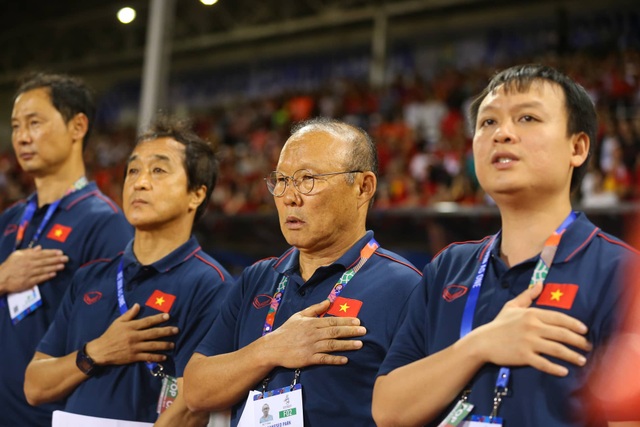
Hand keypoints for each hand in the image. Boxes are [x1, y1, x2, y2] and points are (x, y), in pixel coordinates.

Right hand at [0, 246, 67, 293]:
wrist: (0, 278)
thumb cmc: (9, 266)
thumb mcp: (17, 255)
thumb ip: (29, 251)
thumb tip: (40, 248)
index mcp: (26, 257)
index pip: (41, 254)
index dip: (52, 253)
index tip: (60, 252)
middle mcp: (29, 264)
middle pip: (45, 261)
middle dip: (56, 259)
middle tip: (66, 258)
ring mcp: (29, 273)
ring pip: (44, 269)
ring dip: (54, 267)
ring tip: (63, 265)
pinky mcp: (28, 282)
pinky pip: (39, 278)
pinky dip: (47, 276)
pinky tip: (54, 274)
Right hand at [86, 303, 177, 365]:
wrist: (101, 351)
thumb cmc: (110, 335)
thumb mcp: (118, 322)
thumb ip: (129, 314)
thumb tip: (138, 305)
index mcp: (131, 327)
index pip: (147, 321)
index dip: (158, 318)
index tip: (168, 316)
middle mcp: (134, 336)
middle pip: (153, 333)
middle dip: (166, 331)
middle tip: (176, 330)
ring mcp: (135, 347)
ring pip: (152, 346)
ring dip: (164, 345)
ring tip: (173, 345)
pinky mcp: (134, 357)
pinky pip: (147, 357)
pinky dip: (156, 357)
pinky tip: (164, 357)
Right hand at [263, 299, 366, 367]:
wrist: (273, 347)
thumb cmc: (287, 331)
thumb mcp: (299, 316)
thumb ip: (315, 309)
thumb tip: (328, 301)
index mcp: (311, 323)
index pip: (332, 321)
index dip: (346, 321)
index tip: (358, 321)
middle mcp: (313, 334)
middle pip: (335, 332)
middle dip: (350, 331)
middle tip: (364, 331)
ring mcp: (311, 347)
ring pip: (332, 345)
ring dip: (347, 345)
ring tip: (359, 344)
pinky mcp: (308, 359)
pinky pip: (324, 359)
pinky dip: (335, 359)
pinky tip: (345, 359)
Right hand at [469, 283, 591, 375]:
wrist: (483, 341)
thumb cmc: (499, 323)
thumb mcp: (512, 306)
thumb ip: (527, 295)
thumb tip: (540, 283)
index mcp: (531, 314)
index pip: (559, 318)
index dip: (574, 324)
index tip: (585, 330)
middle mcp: (532, 327)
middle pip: (562, 334)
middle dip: (579, 341)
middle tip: (588, 347)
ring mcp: (528, 342)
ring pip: (557, 349)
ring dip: (572, 356)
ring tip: (582, 361)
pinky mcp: (524, 356)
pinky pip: (544, 363)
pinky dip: (555, 368)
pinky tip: (565, 371)